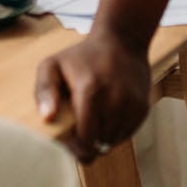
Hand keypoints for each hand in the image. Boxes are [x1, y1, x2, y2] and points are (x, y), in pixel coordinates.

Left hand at [34, 29, 151, 162]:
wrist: (122, 40)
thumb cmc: (82, 56)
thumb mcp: (53, 64)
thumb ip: (44, 90)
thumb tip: (47, 117)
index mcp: (90, 92)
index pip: (85, 140)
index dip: (75, 145)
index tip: (69, 136)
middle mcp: (115, 100)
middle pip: (100, 144)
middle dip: (88, 141)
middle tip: (80, 125)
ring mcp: (132, 105)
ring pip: (114, 141)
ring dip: (103, 136)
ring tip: (95, 116)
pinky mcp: (143, 107)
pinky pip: (127, 134)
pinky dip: (117, 130)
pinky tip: (109, 112)